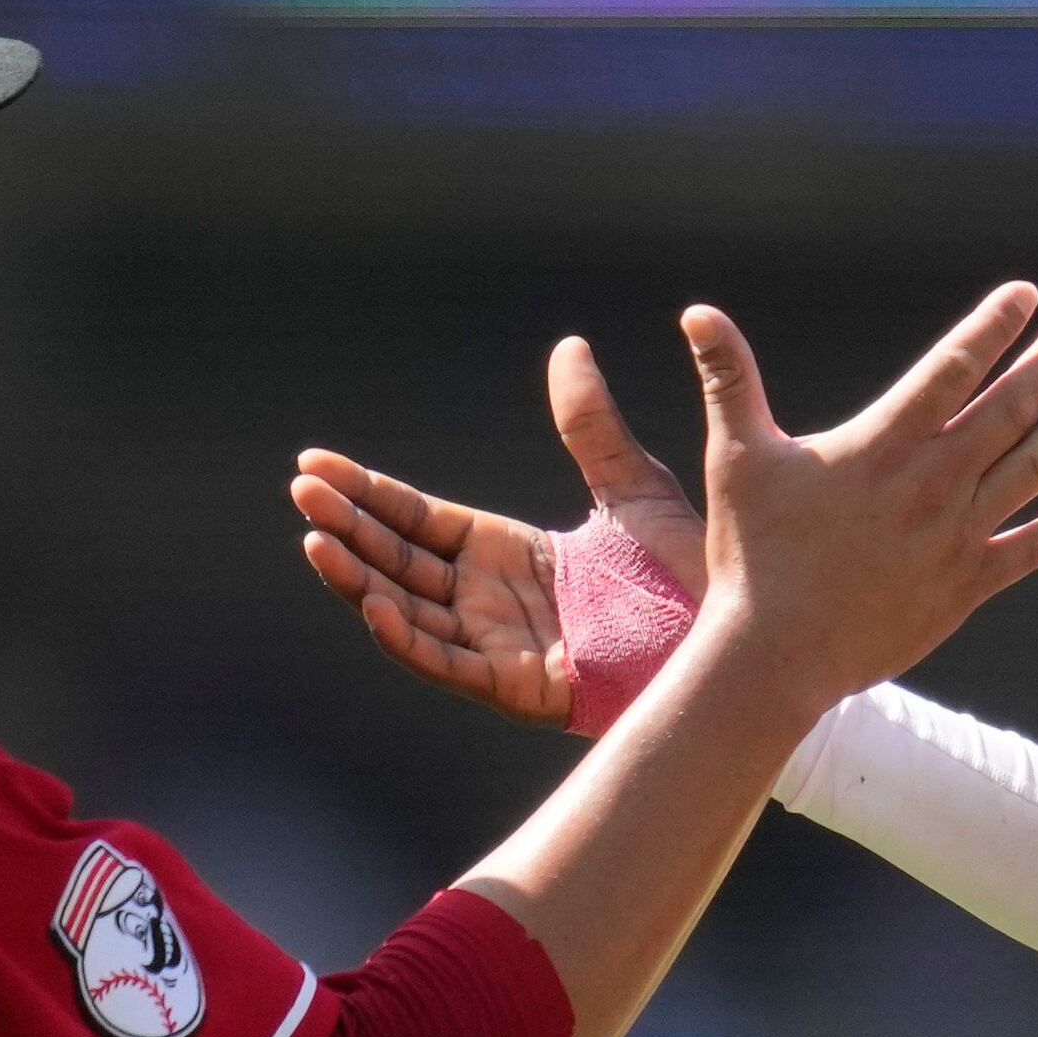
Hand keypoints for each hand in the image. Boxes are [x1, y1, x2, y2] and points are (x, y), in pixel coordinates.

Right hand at [296, 338, 715, 729]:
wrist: (736, 639)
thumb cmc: (691, 580)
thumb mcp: (634, 489)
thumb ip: (593, 428)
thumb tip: (570, 349)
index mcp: (508, 555)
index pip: (418, 520)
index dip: (367, 492)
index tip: (315, 463)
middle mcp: (493, 601)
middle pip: (400, 561)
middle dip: (348, 527)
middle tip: (301, 491)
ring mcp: (501, 646)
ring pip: (409, 611)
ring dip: (360, 579)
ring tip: (316, 540)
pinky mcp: (518, 688)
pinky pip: (450, 663)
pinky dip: (409, 639)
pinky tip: (373, 606)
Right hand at [681, 281, 1037, 710]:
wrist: (775, 656)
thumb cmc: (751, 554)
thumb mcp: (736, 456)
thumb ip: (729, 379)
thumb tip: (696, 311)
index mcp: (883, 445)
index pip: (952, 369)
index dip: (991, 327)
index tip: (1027, 295)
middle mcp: (932, 484)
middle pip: (1008, 409)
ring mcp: (956, 536)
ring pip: (1035, 468)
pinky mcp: (966, 587)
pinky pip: (1033, 547)